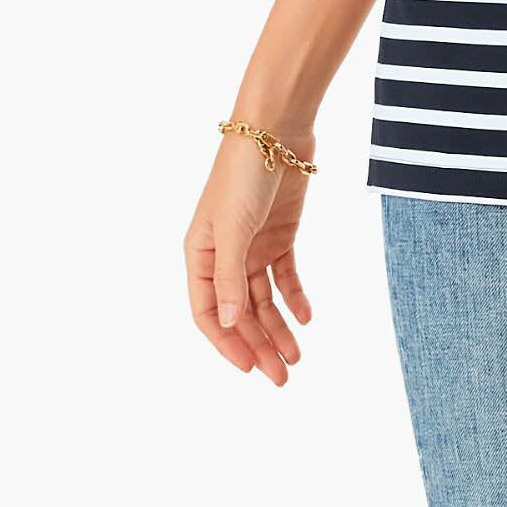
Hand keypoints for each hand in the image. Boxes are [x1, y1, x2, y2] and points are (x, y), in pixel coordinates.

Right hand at [184, 127, 314, 382]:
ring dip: (278, 328)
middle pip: (239, 312)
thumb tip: (230, 322)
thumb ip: (231, 277)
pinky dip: (295, 298)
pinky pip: (285, 276)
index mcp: (200, 253)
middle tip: (282, 377)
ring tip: (297, 358)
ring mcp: (252, 245)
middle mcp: (223, 254)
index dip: (226, 343)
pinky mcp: (279, 235)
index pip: (207, 311)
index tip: (248, 369)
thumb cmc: (242, 174)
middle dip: (258, 345)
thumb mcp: (234, 228)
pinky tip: (307, 319)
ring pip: (263, 300)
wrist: (275, 129)